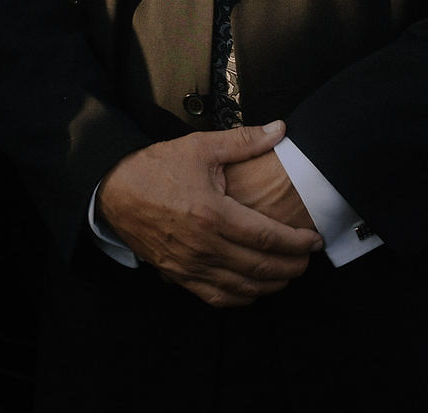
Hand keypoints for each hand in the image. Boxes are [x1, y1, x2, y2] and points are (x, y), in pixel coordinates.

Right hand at [95, 122, 321, 307]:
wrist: (113, 189)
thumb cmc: (156, 167)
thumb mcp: (200, 147)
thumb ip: (244, 141)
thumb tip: (280, 129)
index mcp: (213, 214)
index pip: (268, 238)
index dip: (297, 243)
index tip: (314, 240)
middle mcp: (204, 246)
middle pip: (261, 268)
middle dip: (292, 267)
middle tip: (308, 259)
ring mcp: (190, 265)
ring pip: (243, 288)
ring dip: (272, 285)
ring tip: (288, 273)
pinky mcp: (179, 275)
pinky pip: (217, 297)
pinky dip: (242, 297)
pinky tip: (254, 289)